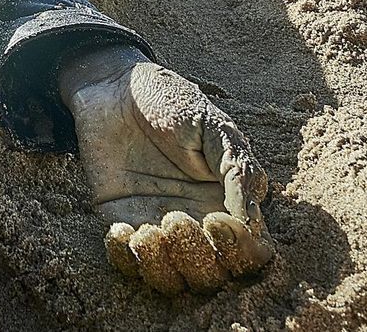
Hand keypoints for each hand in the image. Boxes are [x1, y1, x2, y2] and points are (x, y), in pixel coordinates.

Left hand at [59, 46, 272, 295]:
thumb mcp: (212, 127)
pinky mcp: (121, 223)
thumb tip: (254, 222)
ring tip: (147, 231)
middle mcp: (197, 223)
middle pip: (211, 276)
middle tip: (175, 218)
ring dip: (162, 265)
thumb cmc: (170, 101)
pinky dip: (125, 258)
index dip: (239, 251)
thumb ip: (238, 171)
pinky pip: (127, 263)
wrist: (113, 87)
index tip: (216, 220)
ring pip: (172, 279)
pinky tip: (120, 229)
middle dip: (197, 259)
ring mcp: (159, 227)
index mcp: (229, 202)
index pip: (249, 253)